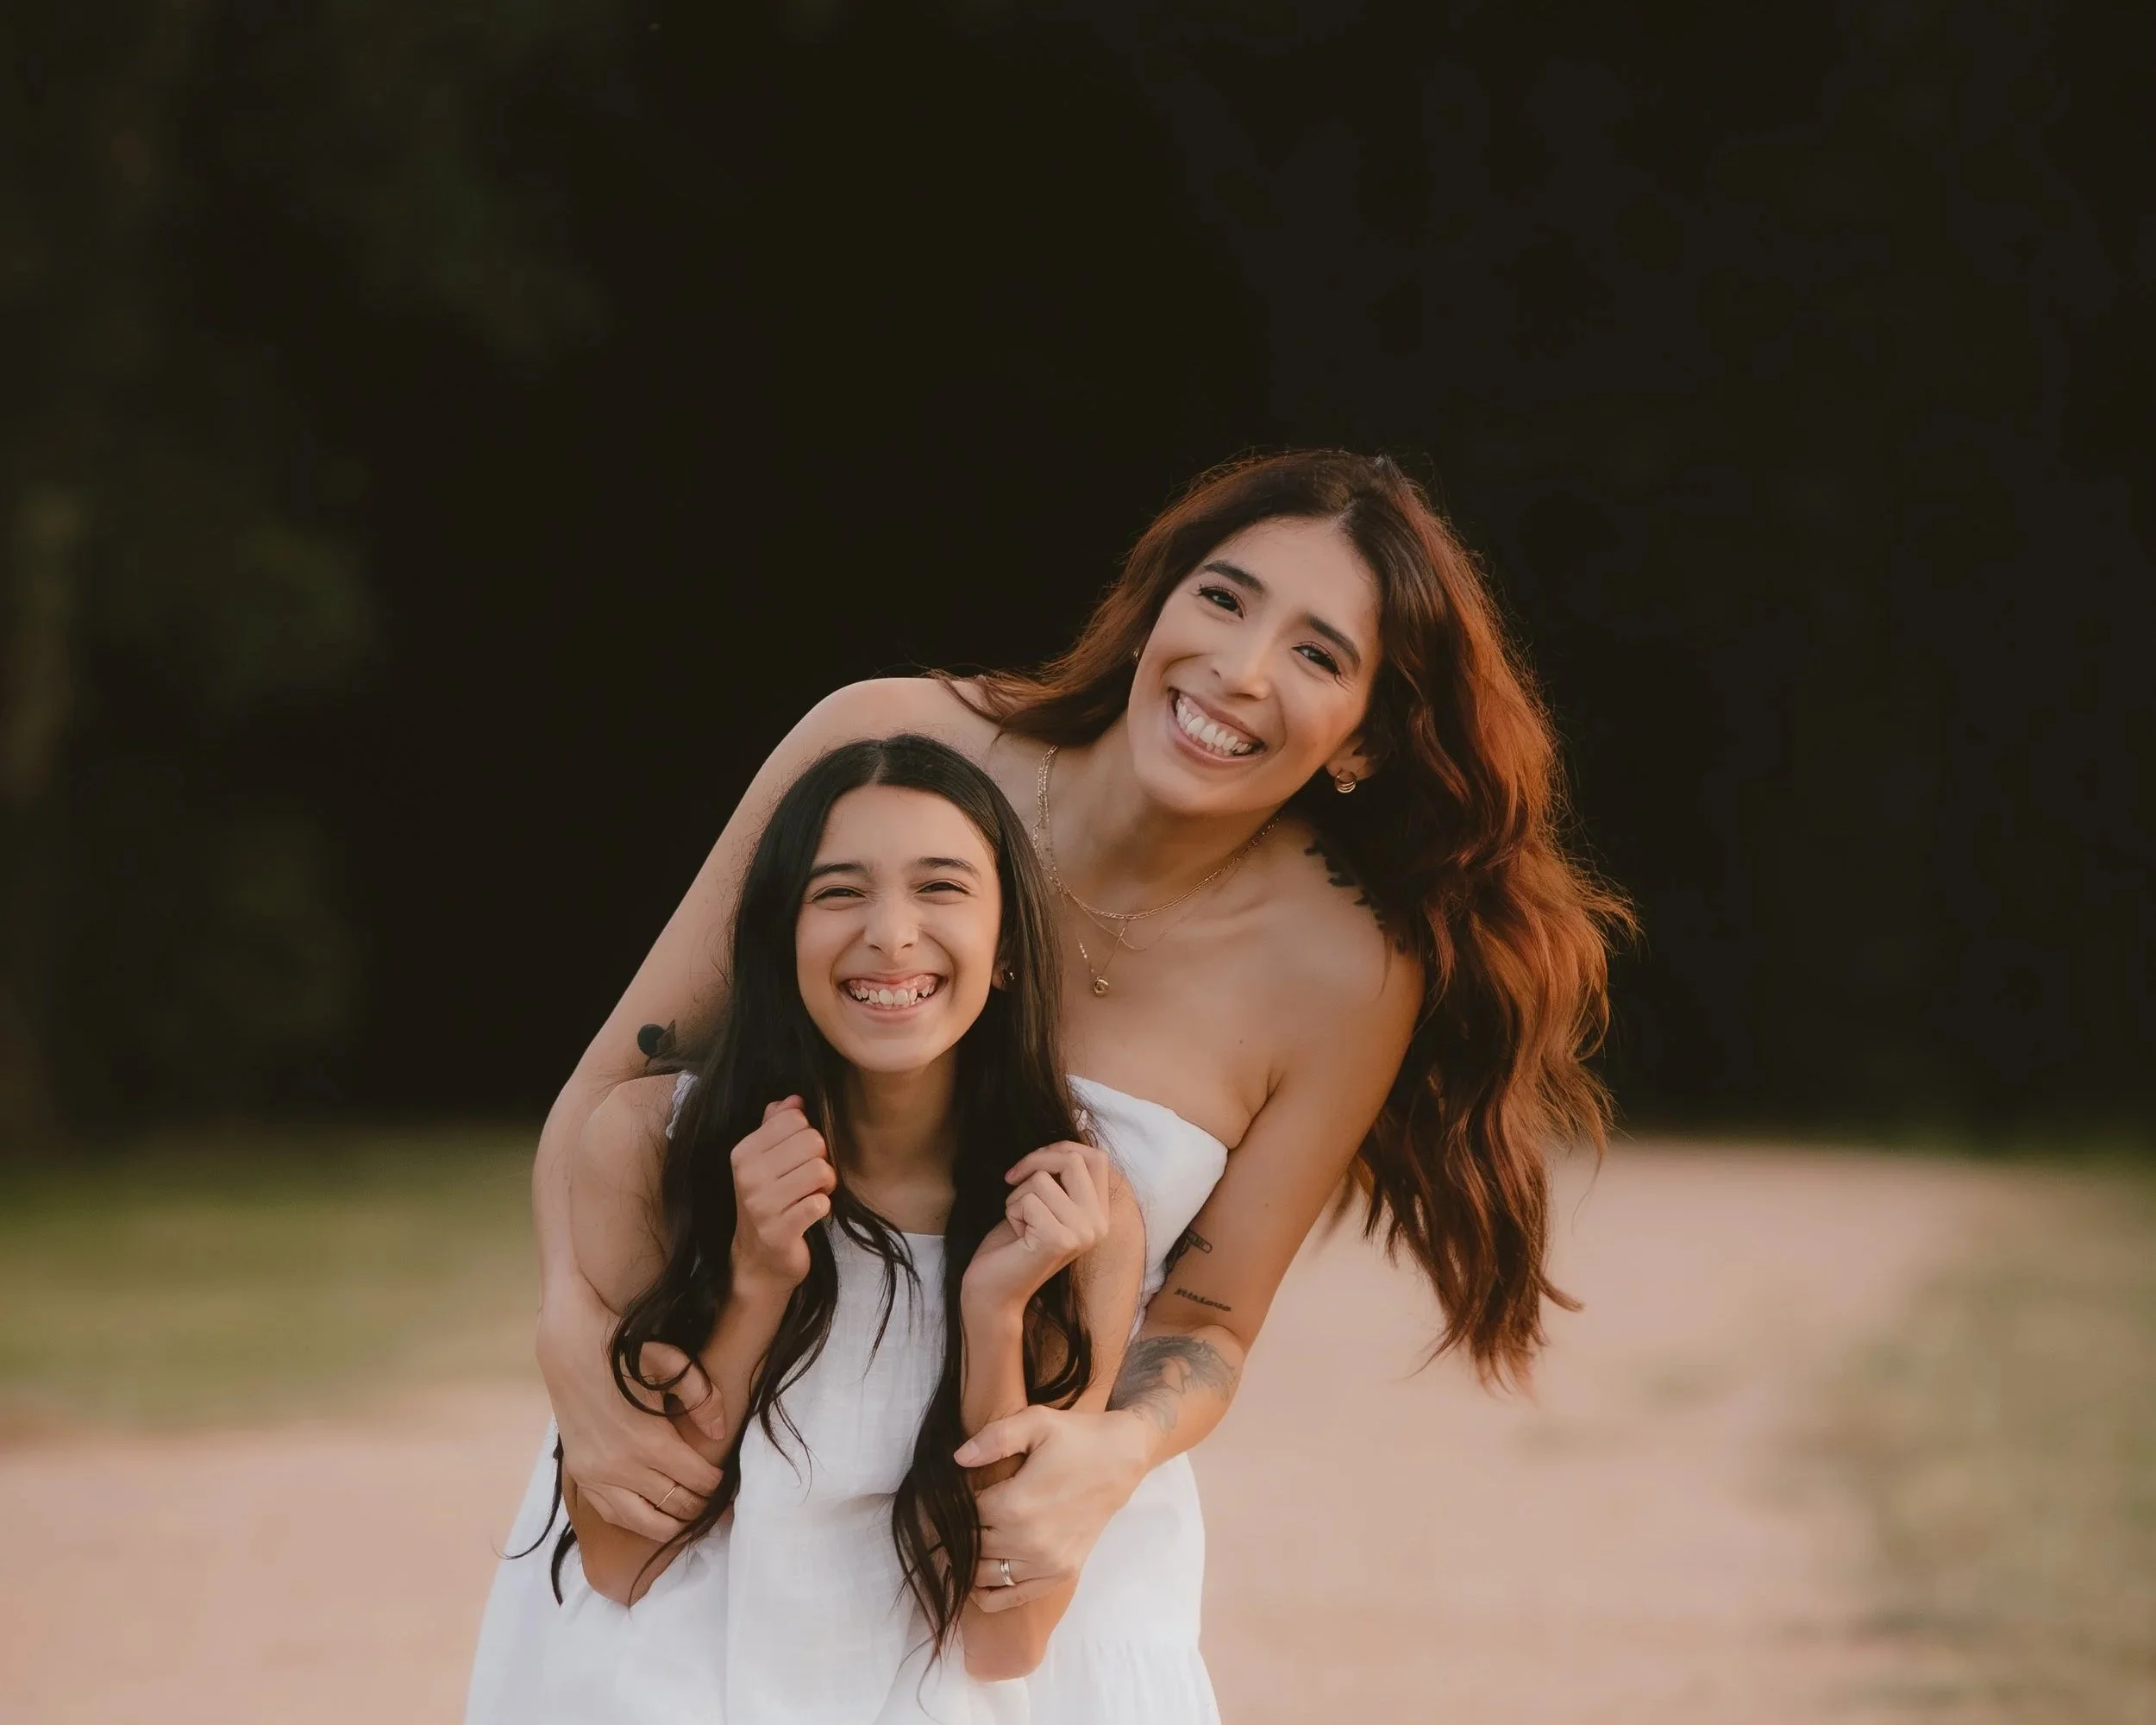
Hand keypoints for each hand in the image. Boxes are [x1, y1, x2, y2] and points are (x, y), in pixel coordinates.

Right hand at [537, 1275, 724, 1541]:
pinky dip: (637, 1521)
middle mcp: (623, 1468)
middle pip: (676, 1504)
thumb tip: (720, 1431)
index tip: (726, 1480)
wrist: (568, 1349)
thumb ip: (702, 1397)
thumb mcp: (671, 1364)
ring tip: (690, 1517)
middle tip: (716, 1502)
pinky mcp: (581, 1477)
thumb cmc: (624, 1353)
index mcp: (650, 1441)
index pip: (697, 1480)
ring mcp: (598, 1477)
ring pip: (645, 1523)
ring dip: (672, 1524)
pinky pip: (613, 1515)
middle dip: (701, 1505)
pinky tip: (653, 1515)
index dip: (717, 1483)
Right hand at [729, 1095, 835, 1295]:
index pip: (794, 1119)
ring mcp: (761, 1205)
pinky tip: (810, 1213)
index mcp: (744, 1153)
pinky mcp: (779, 1231)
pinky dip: (823, 1207)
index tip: (801, 1157)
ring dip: (826, 1184)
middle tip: (812, 1179)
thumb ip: (776, 1128)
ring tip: (813, 1195)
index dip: (808, 1136)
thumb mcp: (764, 1163)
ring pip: (820, 1170)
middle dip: (822, 1160)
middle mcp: (748, 1176)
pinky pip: (820, 1203)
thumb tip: (794, 1099)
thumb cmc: (768, 1205)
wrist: (758, 1261)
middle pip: (813, 1141)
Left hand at [955, 1405, 1153, 1609]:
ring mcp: (1047, 1562)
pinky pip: (1014, 1596)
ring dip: (969, 1564)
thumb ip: (993, 1438)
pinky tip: (975, 1584)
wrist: (1122, 1460)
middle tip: (944, 1527)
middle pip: (973, 1547)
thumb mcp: (1035, 1422)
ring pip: (987, 1575)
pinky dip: (990, 1595)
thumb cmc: (1075, 1438)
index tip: (940, 1503)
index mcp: (1016, 1505)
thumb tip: (958, 1459)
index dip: (950, 1510)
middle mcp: (1029, 1541)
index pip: (964, 1518)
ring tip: (956, 1549)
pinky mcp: (1061, 1573)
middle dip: (956, 1536)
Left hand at [960, 1141, 1116, 1317]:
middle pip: (1073, 1159)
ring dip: (1018, 1195)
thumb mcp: (1046, 1204)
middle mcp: (1099, 1225)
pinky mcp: (1058, 1239)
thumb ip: (1062, 1179)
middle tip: (1012, 1179)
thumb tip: (1063, 1144)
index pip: (1096, 1158)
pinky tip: (1017, 1235)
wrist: (994, 1290)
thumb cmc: (1015, 1244)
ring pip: (1043, 1179)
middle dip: (1034, 1161)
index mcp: (1100, 1215)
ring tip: (1020, 1223)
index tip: (1034, 1162)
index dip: (1062, 1147)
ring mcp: (1082, 1233)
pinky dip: (1012, 1211)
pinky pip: (1028, 1198)